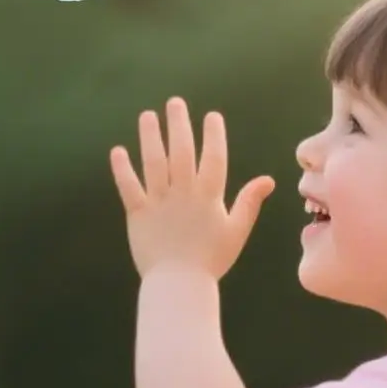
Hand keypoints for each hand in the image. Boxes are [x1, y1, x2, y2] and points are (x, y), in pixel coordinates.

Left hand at [110, 97, 273, 280]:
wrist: (180, 284)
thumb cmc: (211, 260)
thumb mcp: (237, 231)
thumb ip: (249, 203)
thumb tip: (268, 179)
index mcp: (209, 197)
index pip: (213, 158)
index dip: (213, 135)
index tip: (211, 116)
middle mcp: (184, 193)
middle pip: (181, 152)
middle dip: (179, 125)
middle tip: (174, 103)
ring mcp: (159, 202)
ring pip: (154, 162)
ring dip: (150, 137)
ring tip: (147, 116)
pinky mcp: (138, 213)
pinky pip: (128, 187)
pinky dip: (122, 169)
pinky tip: (118, 151)